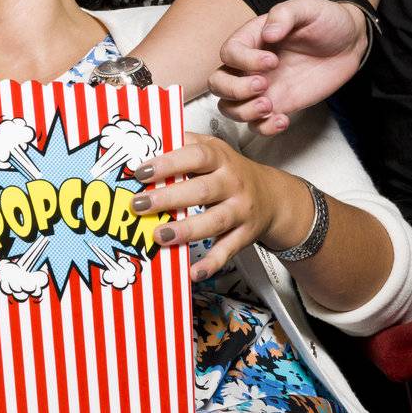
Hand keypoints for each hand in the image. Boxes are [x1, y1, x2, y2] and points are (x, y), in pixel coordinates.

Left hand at [130, 133, 290, 280]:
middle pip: (202, 191)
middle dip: (169, 198)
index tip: (141, 172)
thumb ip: (183, 144)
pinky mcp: (244, 236)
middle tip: (140, 205)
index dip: (168, 163)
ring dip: (186, 230)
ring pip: (214, 222)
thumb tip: (147, 140)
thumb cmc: (229, 171)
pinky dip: (210, 263)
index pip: (195, 156)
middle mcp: (233, 183)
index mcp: (220, 158)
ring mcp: (240, 211)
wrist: (272, 196)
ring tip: (159, 235)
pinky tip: (192, 272)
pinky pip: (227, 251)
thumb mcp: (211, 148)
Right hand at [211, 0, 366, 134]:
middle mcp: (250, 65)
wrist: (349, 42)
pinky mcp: (278, 105)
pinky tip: (284, 119)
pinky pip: (257, 125)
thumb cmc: (326, 20)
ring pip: (230, 107)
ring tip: (270, 106)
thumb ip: (284, 15)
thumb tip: (268, 33)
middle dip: (235, 89)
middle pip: (218, 83)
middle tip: (264, 85)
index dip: (245, 61)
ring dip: (244, 112)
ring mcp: (262, 88)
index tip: (273, 60)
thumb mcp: (307, 8)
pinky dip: (264, 128)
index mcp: (252, 39)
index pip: (229, 53)